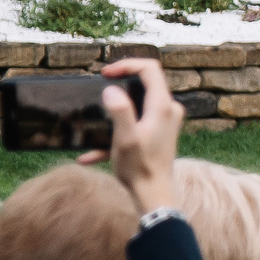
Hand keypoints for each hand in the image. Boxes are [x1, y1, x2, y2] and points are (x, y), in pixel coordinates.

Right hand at [86, 58, 182, 214]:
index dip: (127, 64)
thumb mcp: (125, 139)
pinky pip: (137, 124)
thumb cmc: (140, 169)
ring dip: (117, 109)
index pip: (150, 68)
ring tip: (97, 117)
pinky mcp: (161, 133)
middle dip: (121, 82)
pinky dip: (118, 133)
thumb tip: (110, 90)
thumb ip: (120, 112)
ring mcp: (167, 122)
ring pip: (140, 103)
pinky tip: (90, 155)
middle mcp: (169, 110)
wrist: (154, 196)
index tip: (105, 73)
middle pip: (147, 81)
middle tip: (100, 88)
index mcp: (162, 106)